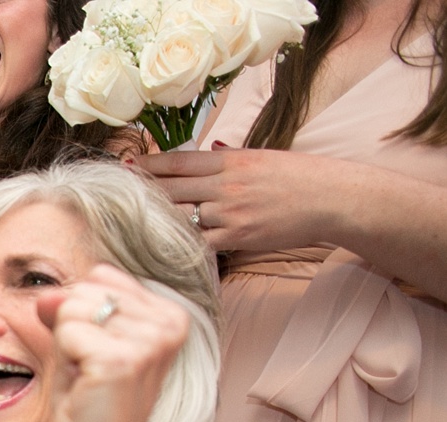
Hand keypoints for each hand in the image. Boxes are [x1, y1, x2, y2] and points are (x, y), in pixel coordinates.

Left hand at [38, 264, 187, 421]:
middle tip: (89, 371)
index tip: (97, 356)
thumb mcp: (81, 344)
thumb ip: (69, 309)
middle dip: (72, 330)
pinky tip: (84, 385)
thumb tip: (45, 293)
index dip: (81, 316)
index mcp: (169, 314)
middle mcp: (169, 322)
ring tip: (88, 378)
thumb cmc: (90, 405)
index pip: (100, 278)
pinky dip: (64, 359)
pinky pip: (66, 331)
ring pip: (73, 307)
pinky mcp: (122, 359)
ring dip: (68, 346)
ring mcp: (149, 340)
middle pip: (86, 289)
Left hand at [135, 147, 339, 252]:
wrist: (333, 198)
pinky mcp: (238, 236)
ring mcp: (231, 211)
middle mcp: (226, 184)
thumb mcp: (262, 158)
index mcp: (230, 160)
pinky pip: (199, 243)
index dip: (148, 164)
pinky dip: (181, 244)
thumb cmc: (298, 178)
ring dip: (156, 221)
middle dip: (141, 191)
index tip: (125, 164)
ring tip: (130, 222)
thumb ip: (229, 159)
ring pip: (180, 217)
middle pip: (170, 188)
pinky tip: (161, 246)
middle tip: (114, 192)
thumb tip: (207, 151)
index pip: (178, 161)